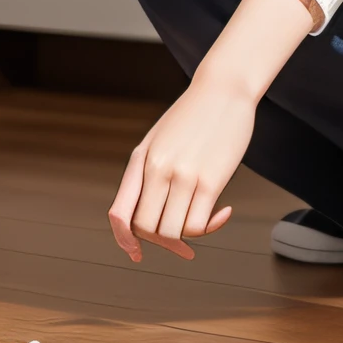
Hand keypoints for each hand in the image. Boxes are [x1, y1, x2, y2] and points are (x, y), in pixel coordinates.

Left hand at [106, 0, 316, 262]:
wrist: (224, 89)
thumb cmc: (193, 115)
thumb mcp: (158, 139)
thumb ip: (146, 172)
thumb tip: (142, 212)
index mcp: (141, 160)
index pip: (119, 212)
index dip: (123, 239)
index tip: (135, 252)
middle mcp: (157, 170)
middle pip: (146, 228)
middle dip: (160, 240)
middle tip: (180, 237)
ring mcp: (183, 176)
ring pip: (173, 232)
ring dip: (186, 235)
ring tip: (201, 218)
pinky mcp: (211, 180)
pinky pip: (199, 225)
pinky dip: (209, 228)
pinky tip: (223, 211)